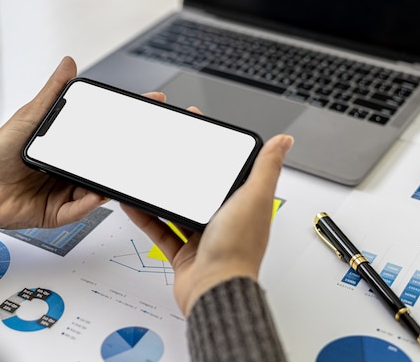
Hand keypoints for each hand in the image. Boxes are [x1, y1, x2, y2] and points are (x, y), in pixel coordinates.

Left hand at [0, 56, 166, 229]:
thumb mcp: (29, 117)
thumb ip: (52, 94)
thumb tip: (68, 64)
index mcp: (66, 146)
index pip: (101, 132)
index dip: (126, 121)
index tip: (149, 103)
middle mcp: (69, 169)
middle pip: (103, 163)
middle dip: (125, 155)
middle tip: (144, 142)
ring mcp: (66, 191)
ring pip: (96, 187)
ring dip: (108, 180)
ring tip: (120, 170)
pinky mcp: (59, 212)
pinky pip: (80, 209)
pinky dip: (90, 202)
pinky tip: (95, 193)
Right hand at [121, 133, 293, 315]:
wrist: (215, 291)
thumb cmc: (237, 251)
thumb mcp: (253, 198)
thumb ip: (266, 167)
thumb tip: (283, 141)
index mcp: (243, 205)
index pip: (229, 169)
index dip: (215, 149)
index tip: (200, 129)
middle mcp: (225, 220)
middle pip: (202, 188)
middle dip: (185, 169)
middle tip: (169, 150)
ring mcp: (203, 237)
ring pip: (179, 209)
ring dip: (163, 194)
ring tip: (148, 175)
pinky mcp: (184, 253)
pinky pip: (161, 230)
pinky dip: (147, 218)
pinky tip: (135, 205)